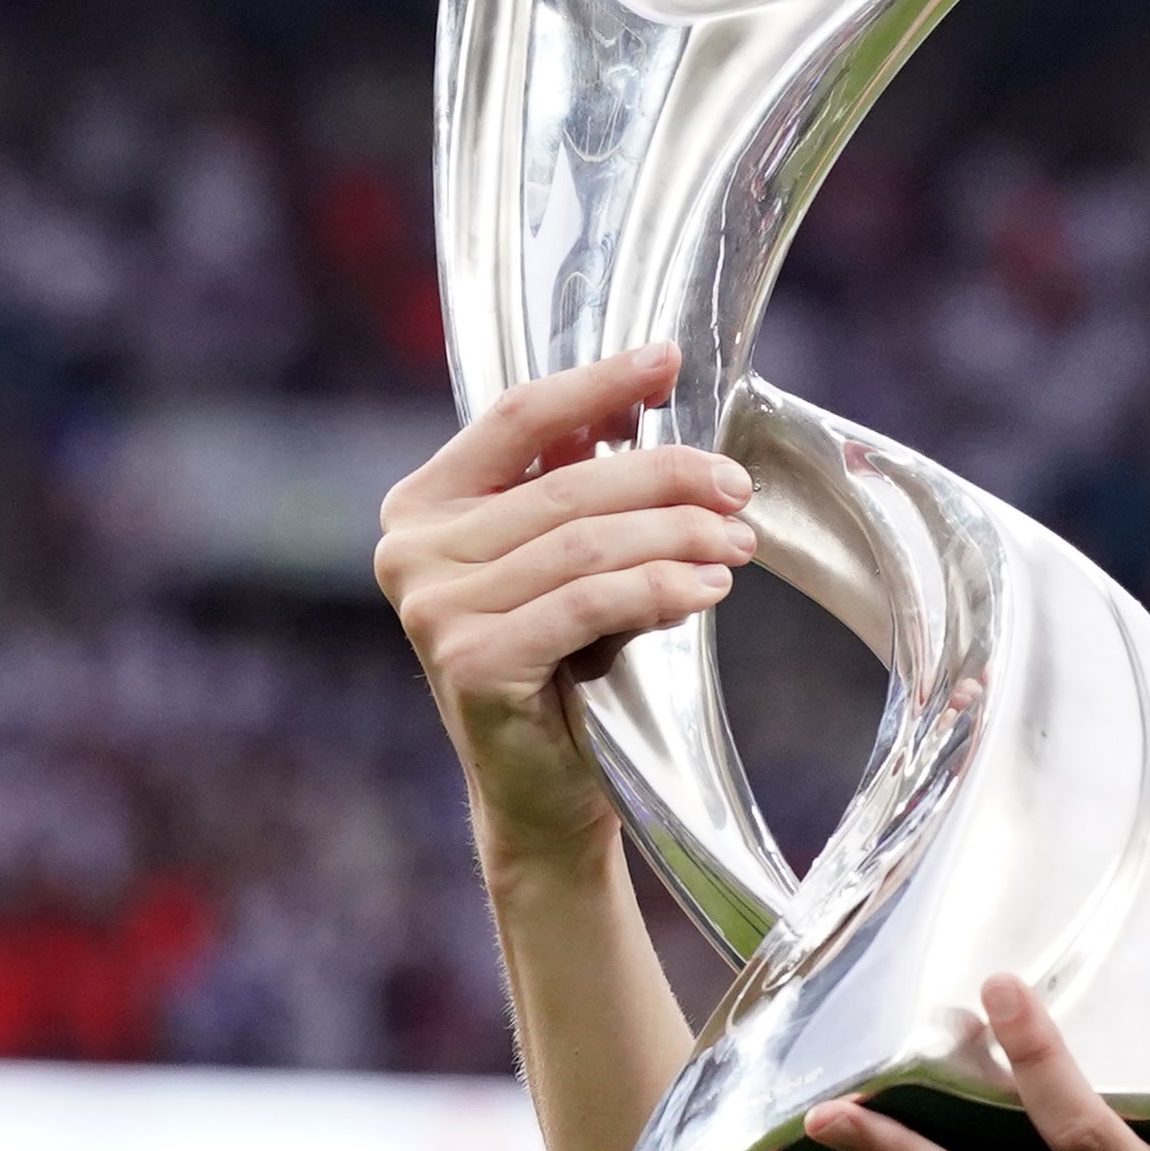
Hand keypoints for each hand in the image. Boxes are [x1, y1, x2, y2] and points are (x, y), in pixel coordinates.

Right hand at [376, 345, 761, 866]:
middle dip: (667, 476)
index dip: (598, 383)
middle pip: (566, 483)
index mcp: (424, 506)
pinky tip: (708, 591)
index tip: (668, 359)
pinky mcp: (472, 662)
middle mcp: (413, 550)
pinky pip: (589, 603)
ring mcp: (434, 609)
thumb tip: (645, 404)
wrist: (541, 791)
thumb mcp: (568, 562)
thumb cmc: (562, 665)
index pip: (518, 418)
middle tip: (736, 487)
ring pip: (586, 542)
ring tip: (736, 543)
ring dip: (677, 535)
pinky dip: (661, 590)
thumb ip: (582, 487)